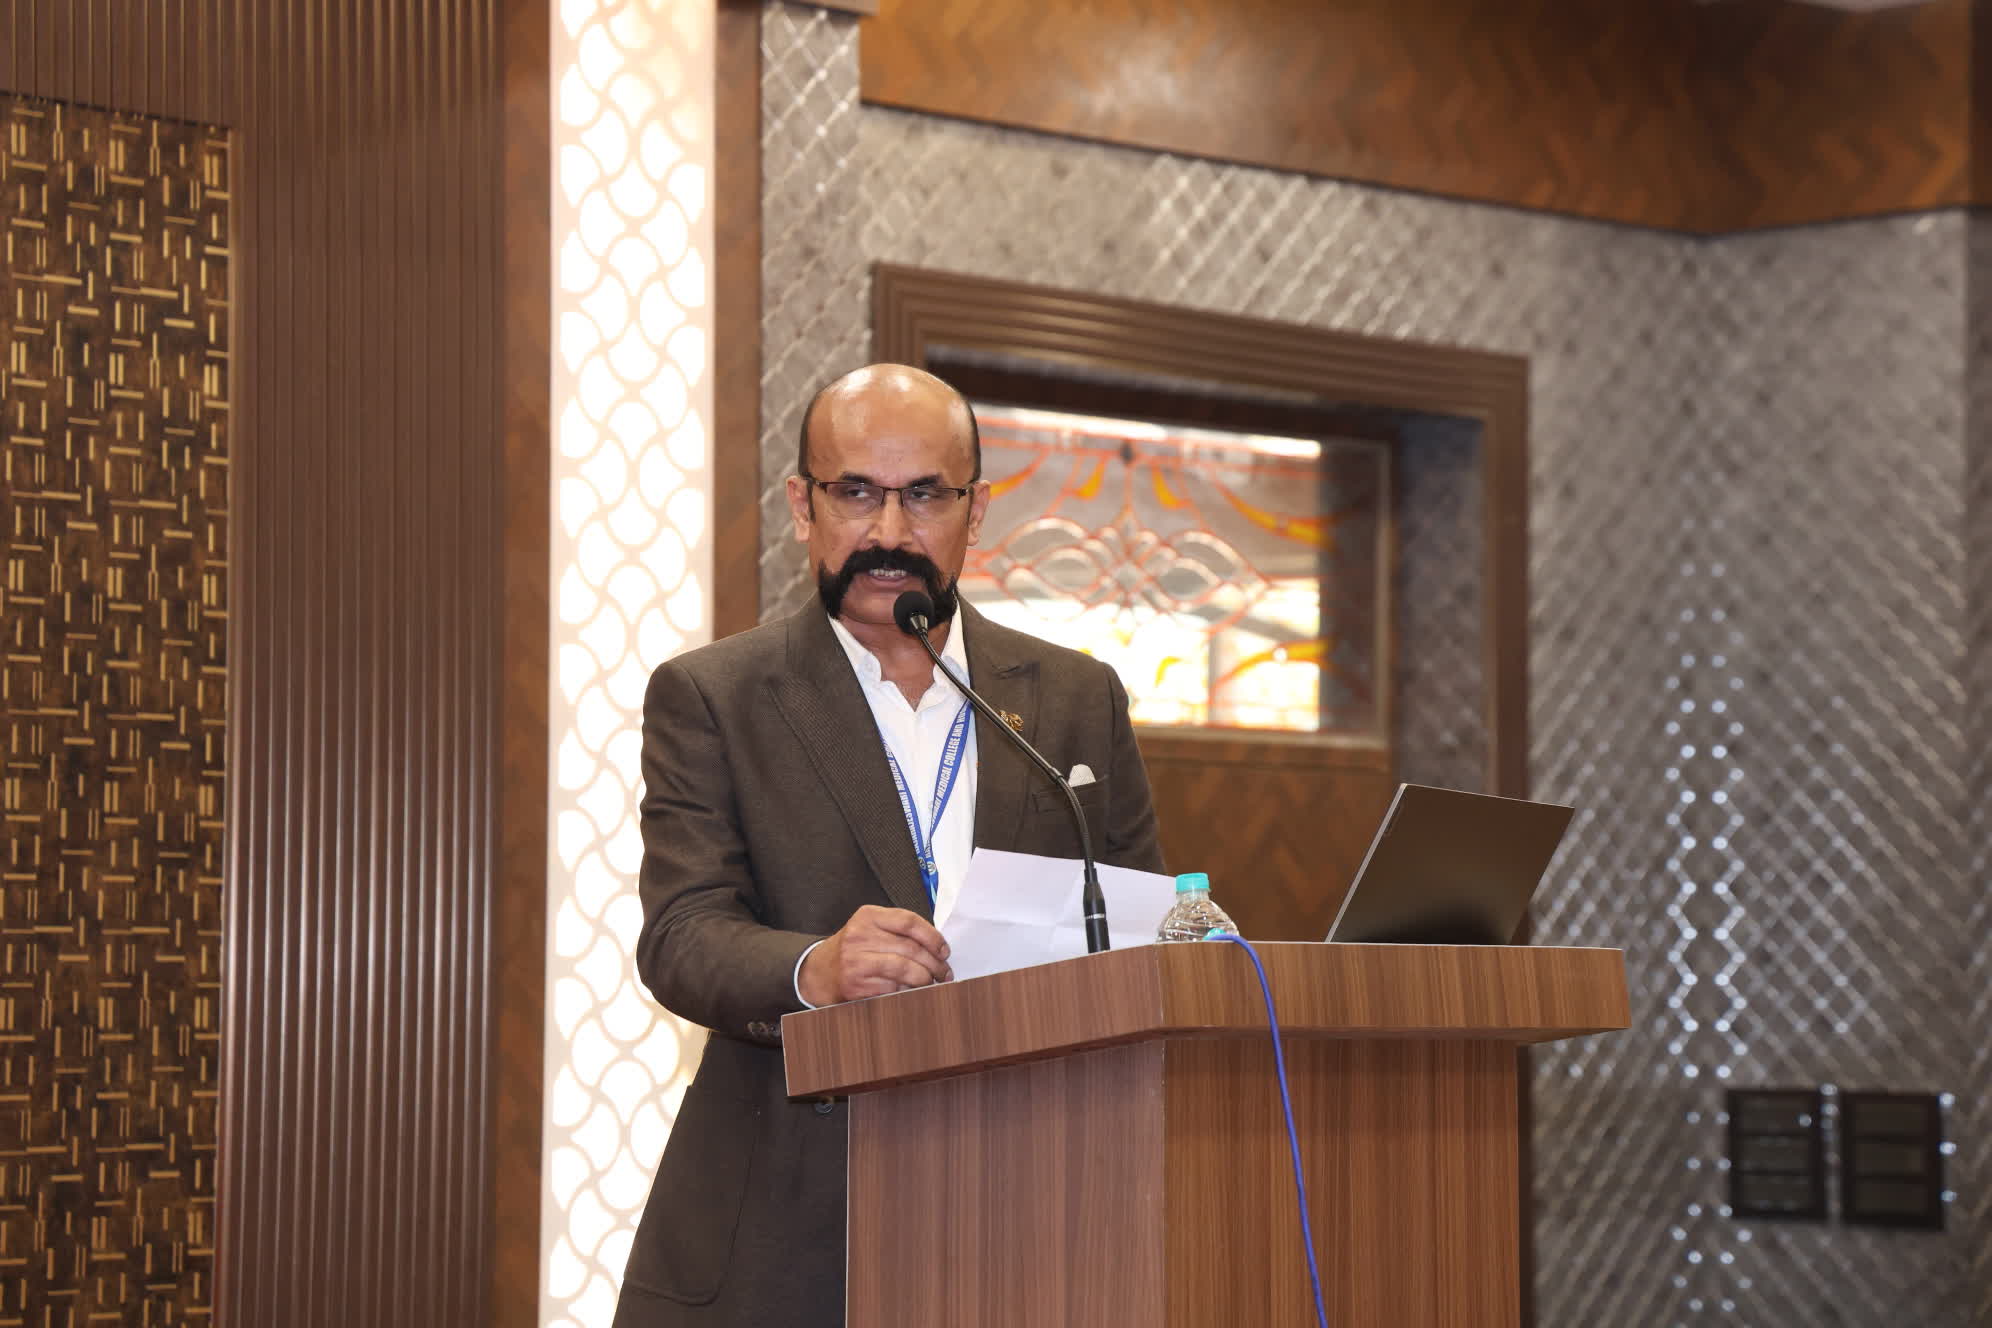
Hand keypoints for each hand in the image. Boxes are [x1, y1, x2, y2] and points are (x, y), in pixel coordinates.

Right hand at [799, 905, 951, 1005]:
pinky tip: (912, 991)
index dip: (933, 937)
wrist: (819, 972)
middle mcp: (860, 936)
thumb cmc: (854, 949)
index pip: (909, 921)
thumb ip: (898, 930)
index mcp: (867, 916)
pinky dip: (908, 991)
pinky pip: (893, 988)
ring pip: (904, 969)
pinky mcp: (856, 985)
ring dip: (925, 979)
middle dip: (934, 963)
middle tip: (944, 972)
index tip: (944, 951)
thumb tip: (937, 947)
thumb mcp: (870, 928)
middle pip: (910, 948)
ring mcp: (856, 961)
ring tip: (933, 982)